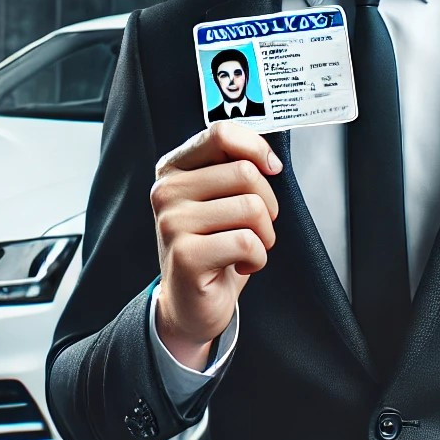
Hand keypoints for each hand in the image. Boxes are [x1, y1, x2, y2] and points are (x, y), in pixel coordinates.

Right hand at [150, 121, 281, 370]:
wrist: (191, 304)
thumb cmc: (213, 247)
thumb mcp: (219, 200)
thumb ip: (232, 169)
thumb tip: (268, 159)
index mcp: (174, 169)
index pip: (220, 134)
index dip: (256, 147)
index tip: (272, 169)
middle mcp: (167, 192)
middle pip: (245, 173)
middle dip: (268, 204)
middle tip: (258, 227)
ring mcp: (172, 223)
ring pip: (251, 208)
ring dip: (264, 234)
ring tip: (248, 248)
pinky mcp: (185, 255)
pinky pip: (247, 242)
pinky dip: (258, 258)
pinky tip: (242, 266)